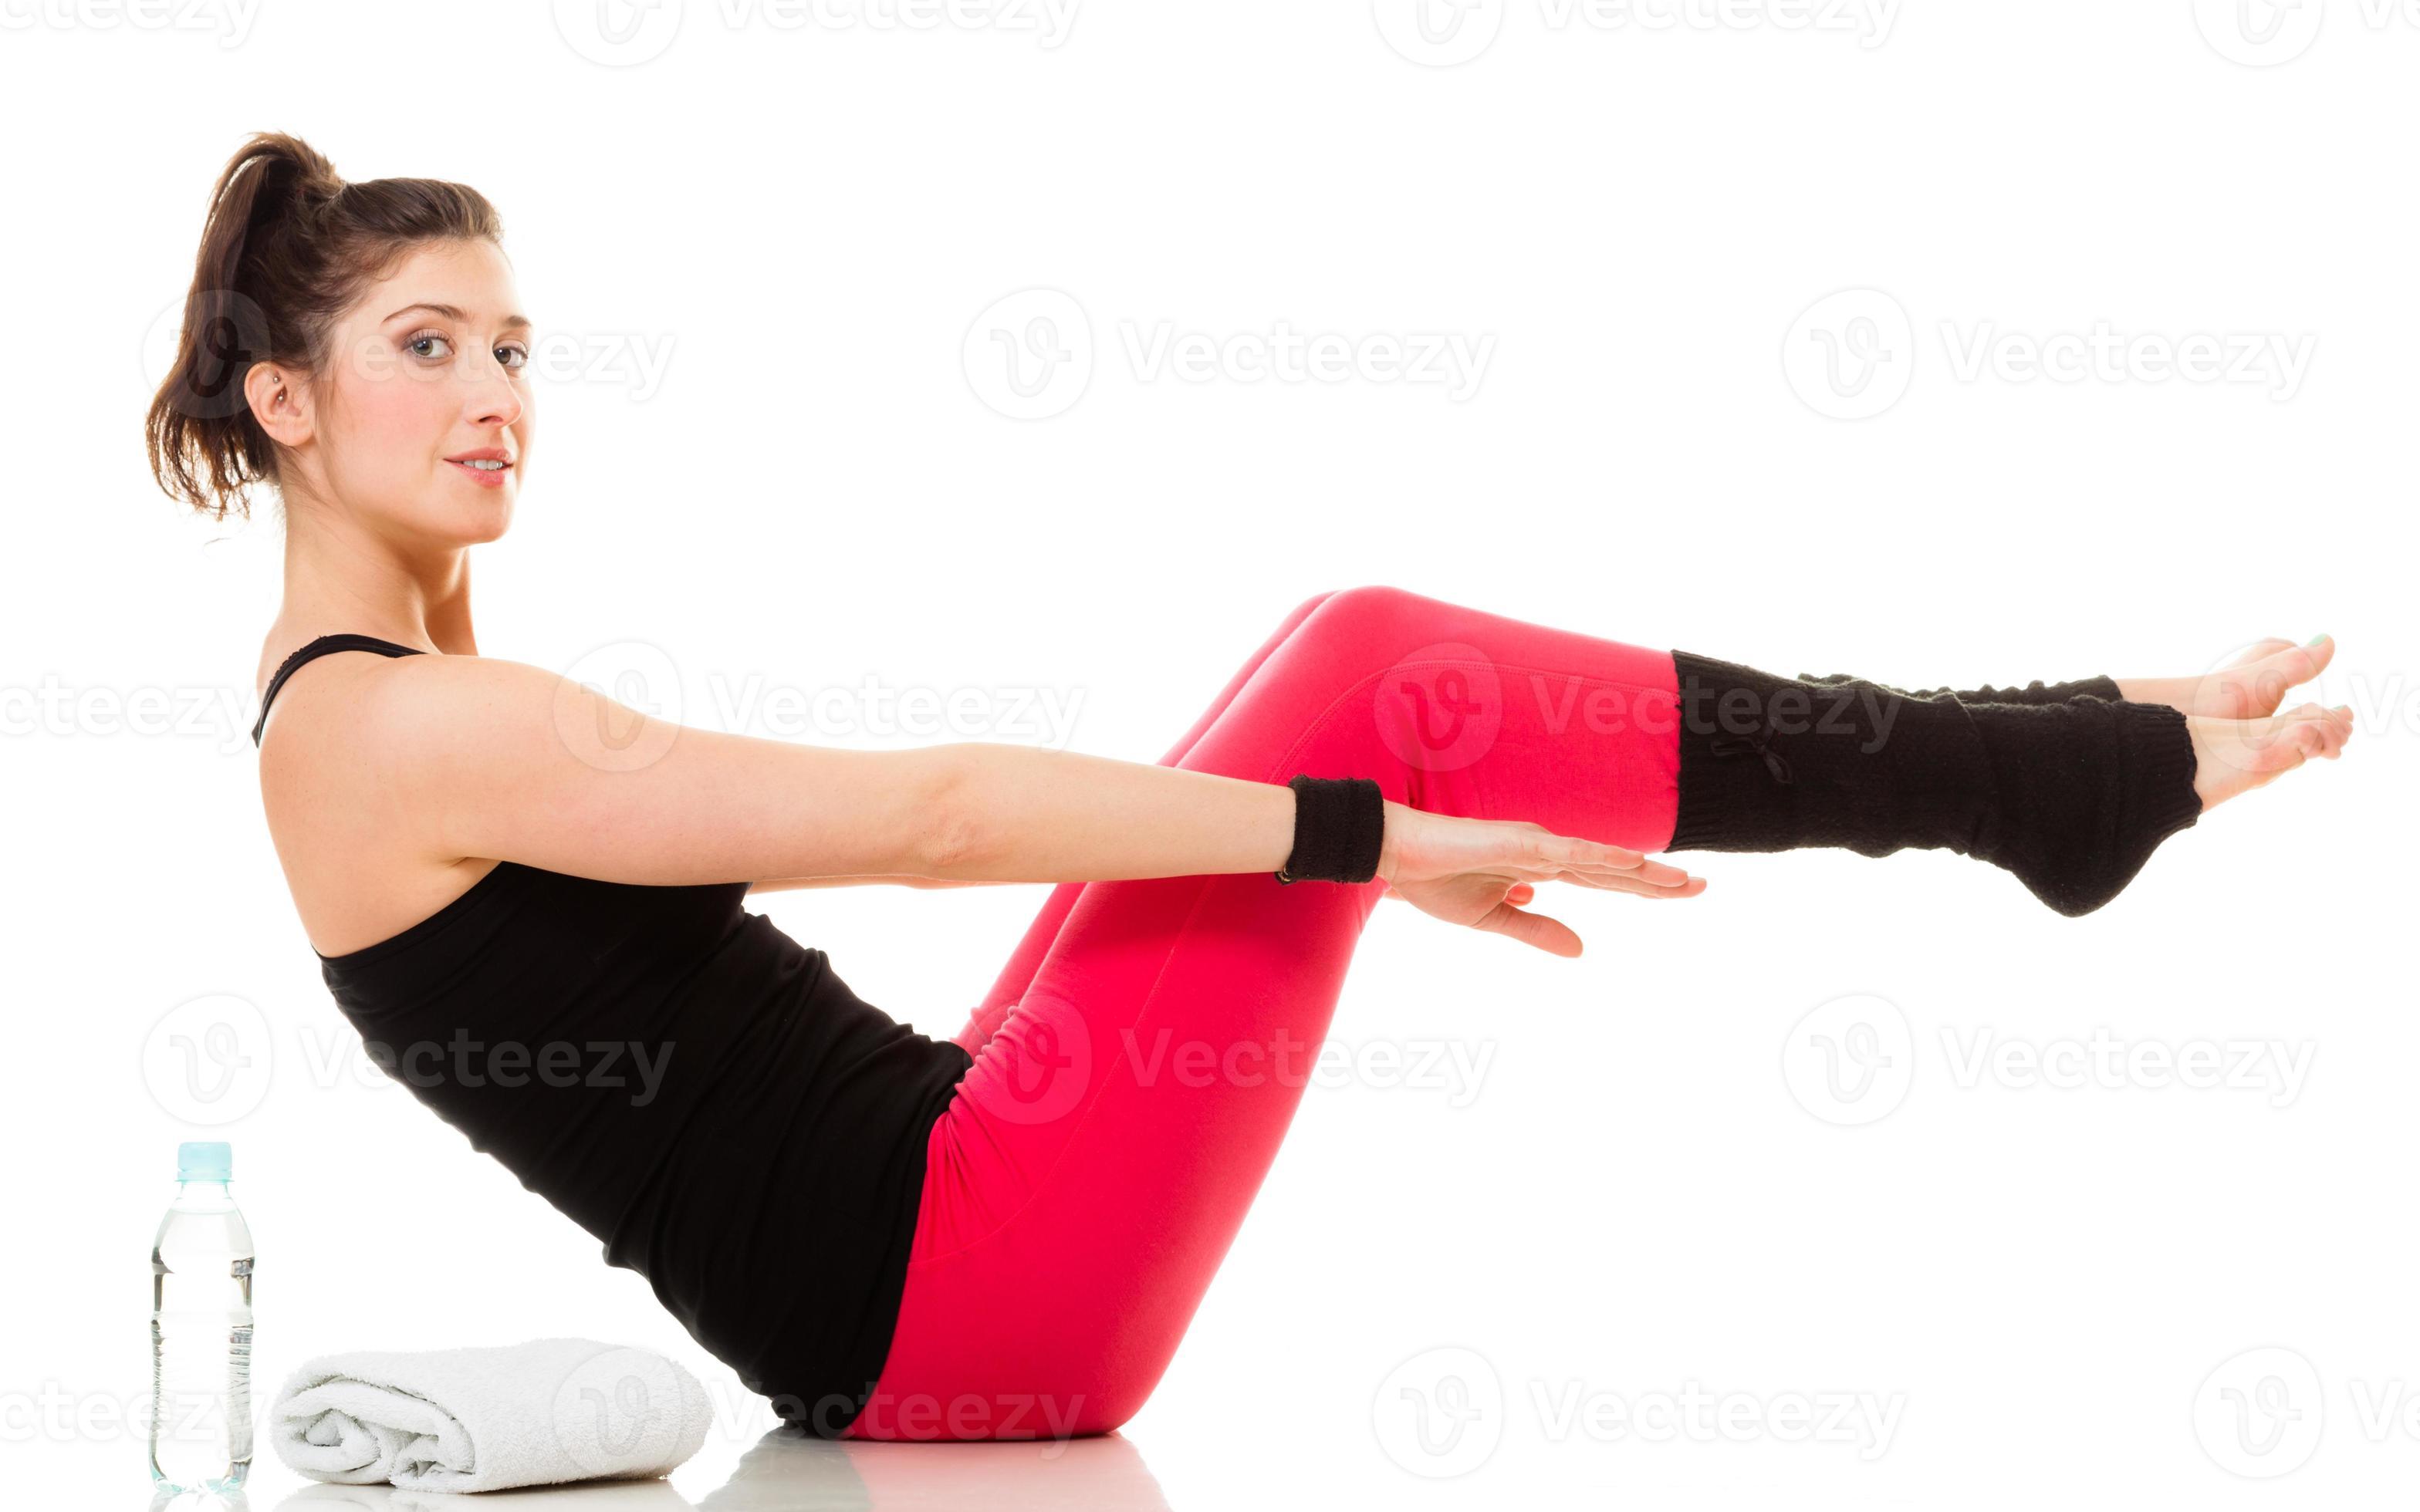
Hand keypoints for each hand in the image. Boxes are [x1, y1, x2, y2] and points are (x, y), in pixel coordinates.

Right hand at [1373, 800, 1704, 956]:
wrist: (1393, 856)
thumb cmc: (1434, 880)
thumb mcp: (1492, 919)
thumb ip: (1536, 930)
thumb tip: (1581, 949)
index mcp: (1541, 868)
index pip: (1604, 878)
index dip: (1642, 886)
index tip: (1681, 892)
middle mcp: (1547, 851)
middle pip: (1615, 868)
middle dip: (1659, 880)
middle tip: (1704, 887)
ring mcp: (1536, 846)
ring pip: (1602, 860)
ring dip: (1643, 870)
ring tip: (1683, 880)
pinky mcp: (1520, 846)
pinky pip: (1570, 854)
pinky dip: (1604, 857)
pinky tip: (1634, 862)